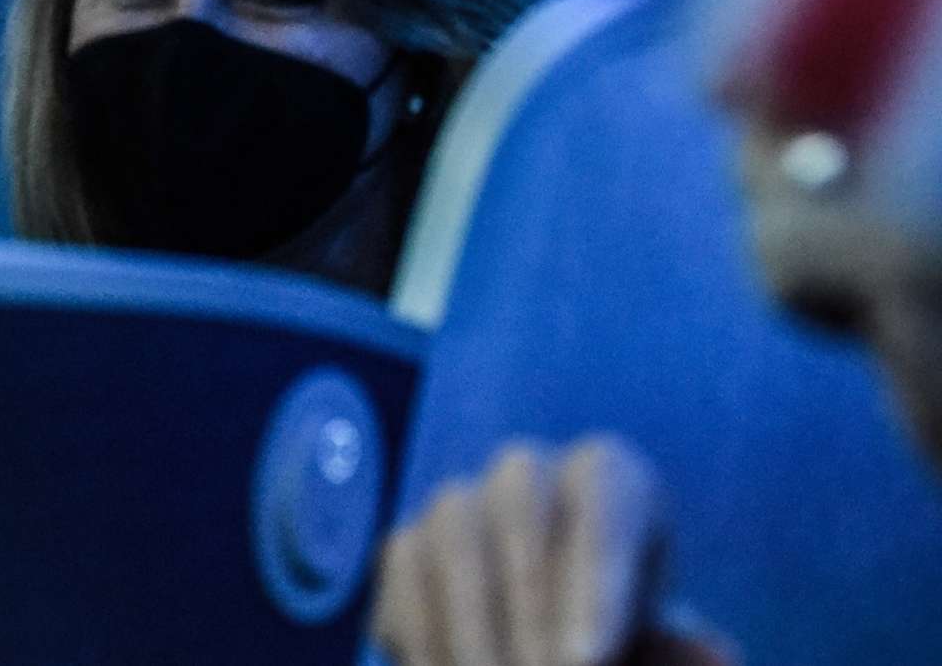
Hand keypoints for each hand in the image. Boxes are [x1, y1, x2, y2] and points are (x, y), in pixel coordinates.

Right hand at [372, 438, 736, 665]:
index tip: (587, 660)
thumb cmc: (623, 645)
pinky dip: (426, 634)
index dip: (594, 582)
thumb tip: (717, 655)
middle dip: (529, 607)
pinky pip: (404, 572)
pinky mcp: (408, 543)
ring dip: (472, 626)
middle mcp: (532, 473)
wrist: (554, 650)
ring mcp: (461, 501)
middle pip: (520, 507)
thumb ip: (675, 654)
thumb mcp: (662, 652)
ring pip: (454, 534)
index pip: (604, 504)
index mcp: (612, 480)